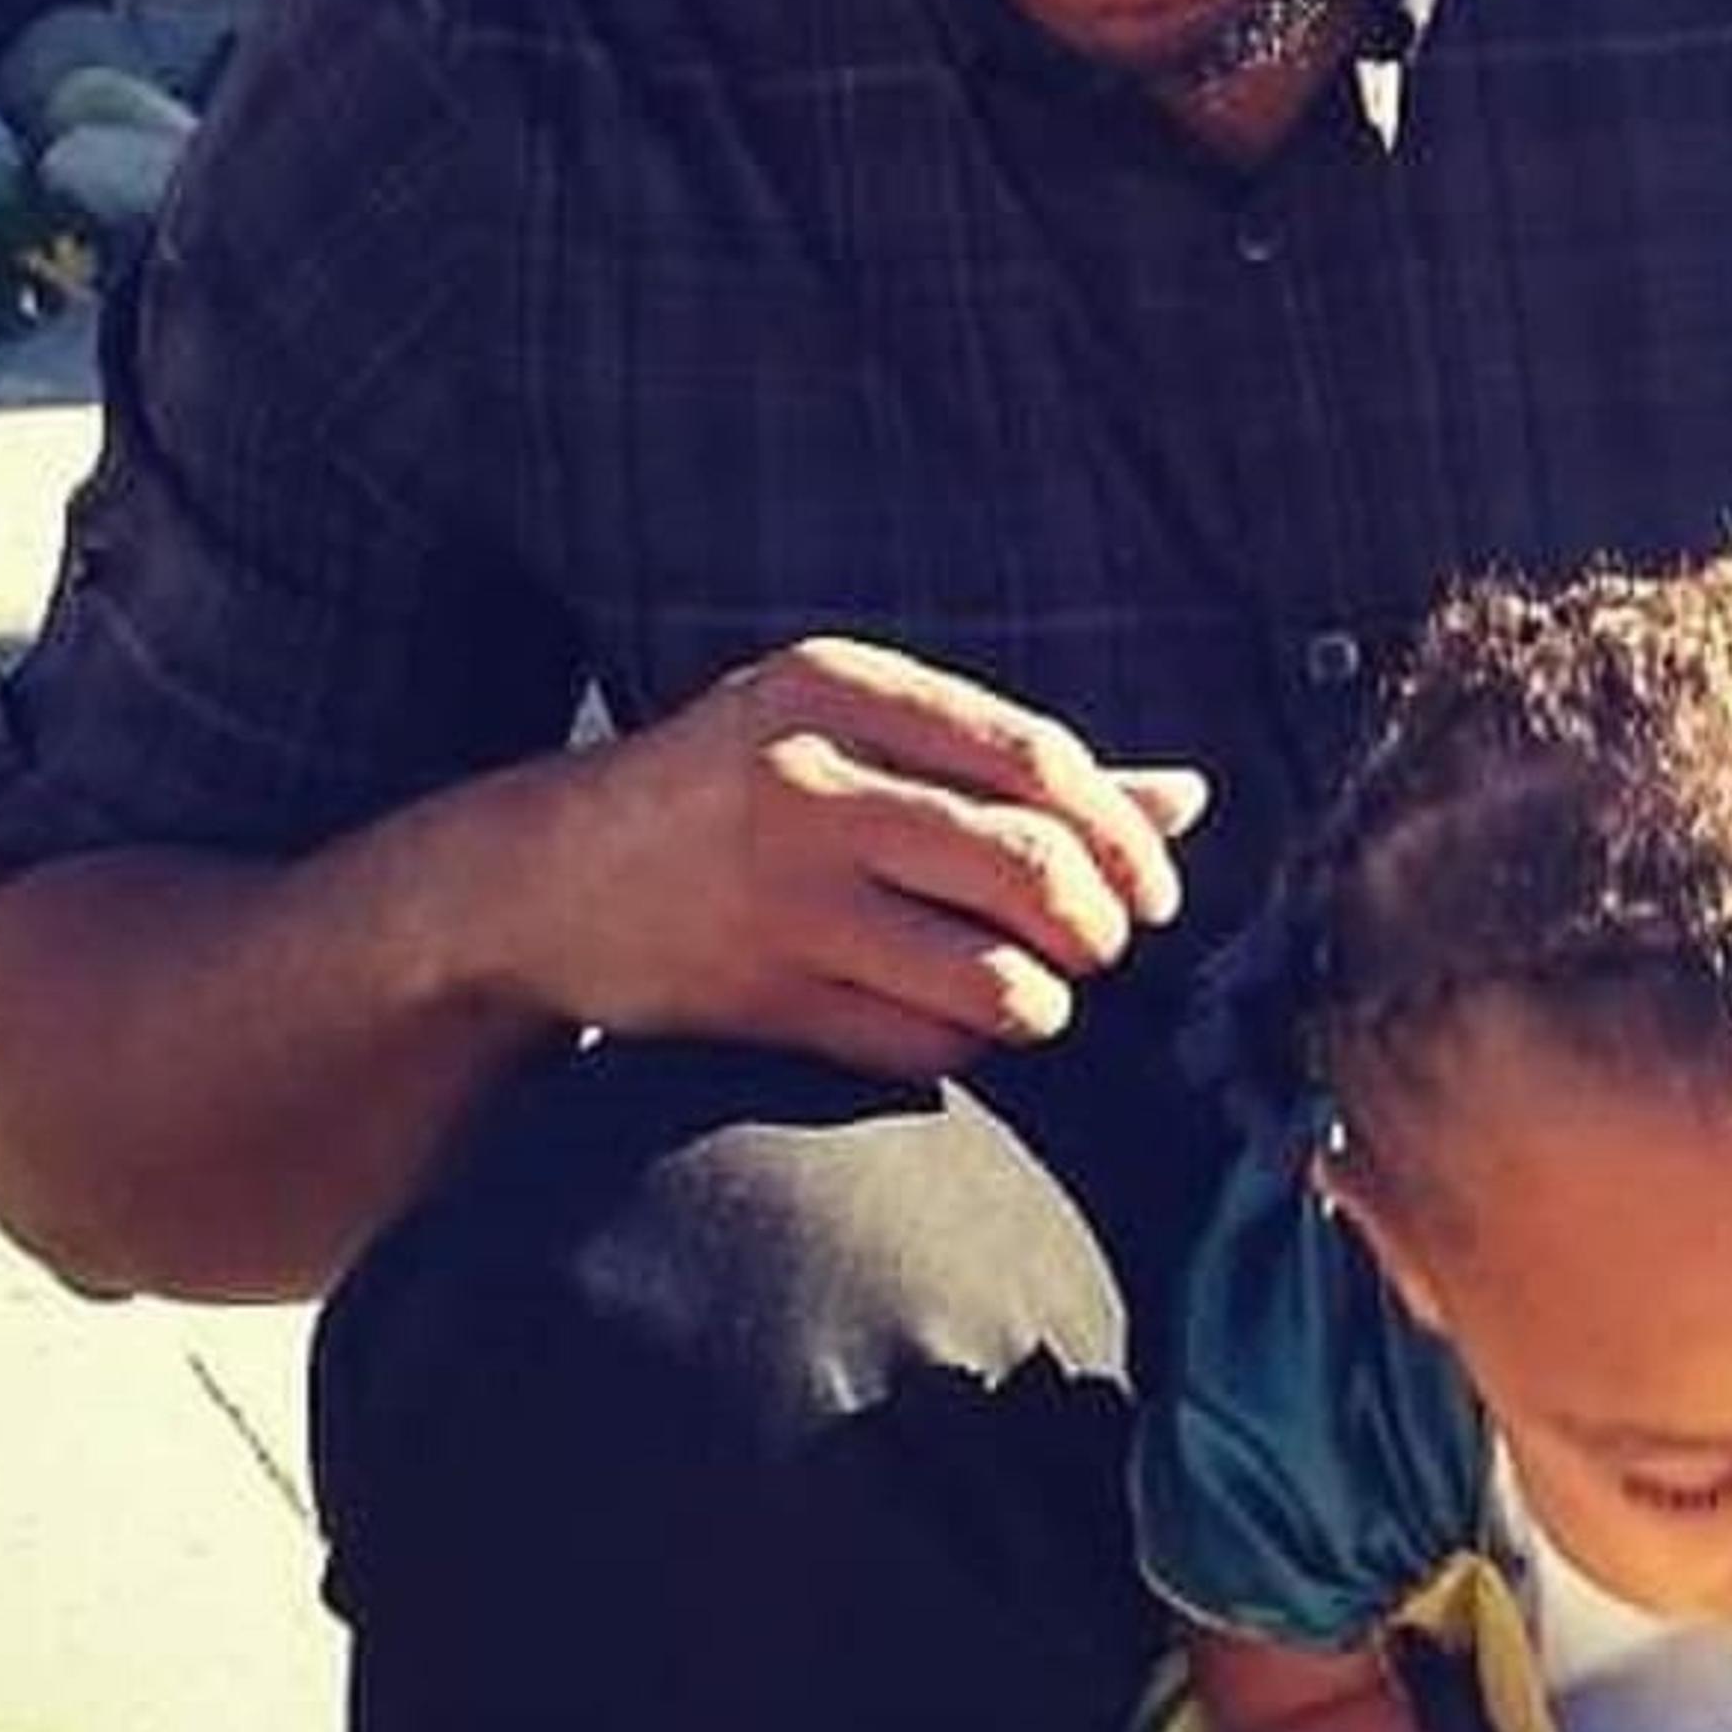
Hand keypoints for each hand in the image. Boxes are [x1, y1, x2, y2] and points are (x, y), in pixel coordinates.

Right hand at [502, 633, 1207, 1075]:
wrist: (544, 880)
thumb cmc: (735, 794)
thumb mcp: (854, 737)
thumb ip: (1010, 765)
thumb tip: (1188, 799)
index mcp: (840, 687)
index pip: (1038, 759)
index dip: (1121, 836)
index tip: (1151, 890)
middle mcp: (807, 779)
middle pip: (1029, 865)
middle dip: (1098, 924)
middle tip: (1102, 945)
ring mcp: (779, 893)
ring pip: (991, 971)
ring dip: (1045, 1000)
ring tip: (1038, 993)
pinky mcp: (759, 993)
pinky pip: (924, 1041)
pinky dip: (967, 1044)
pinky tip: (955, 1023)